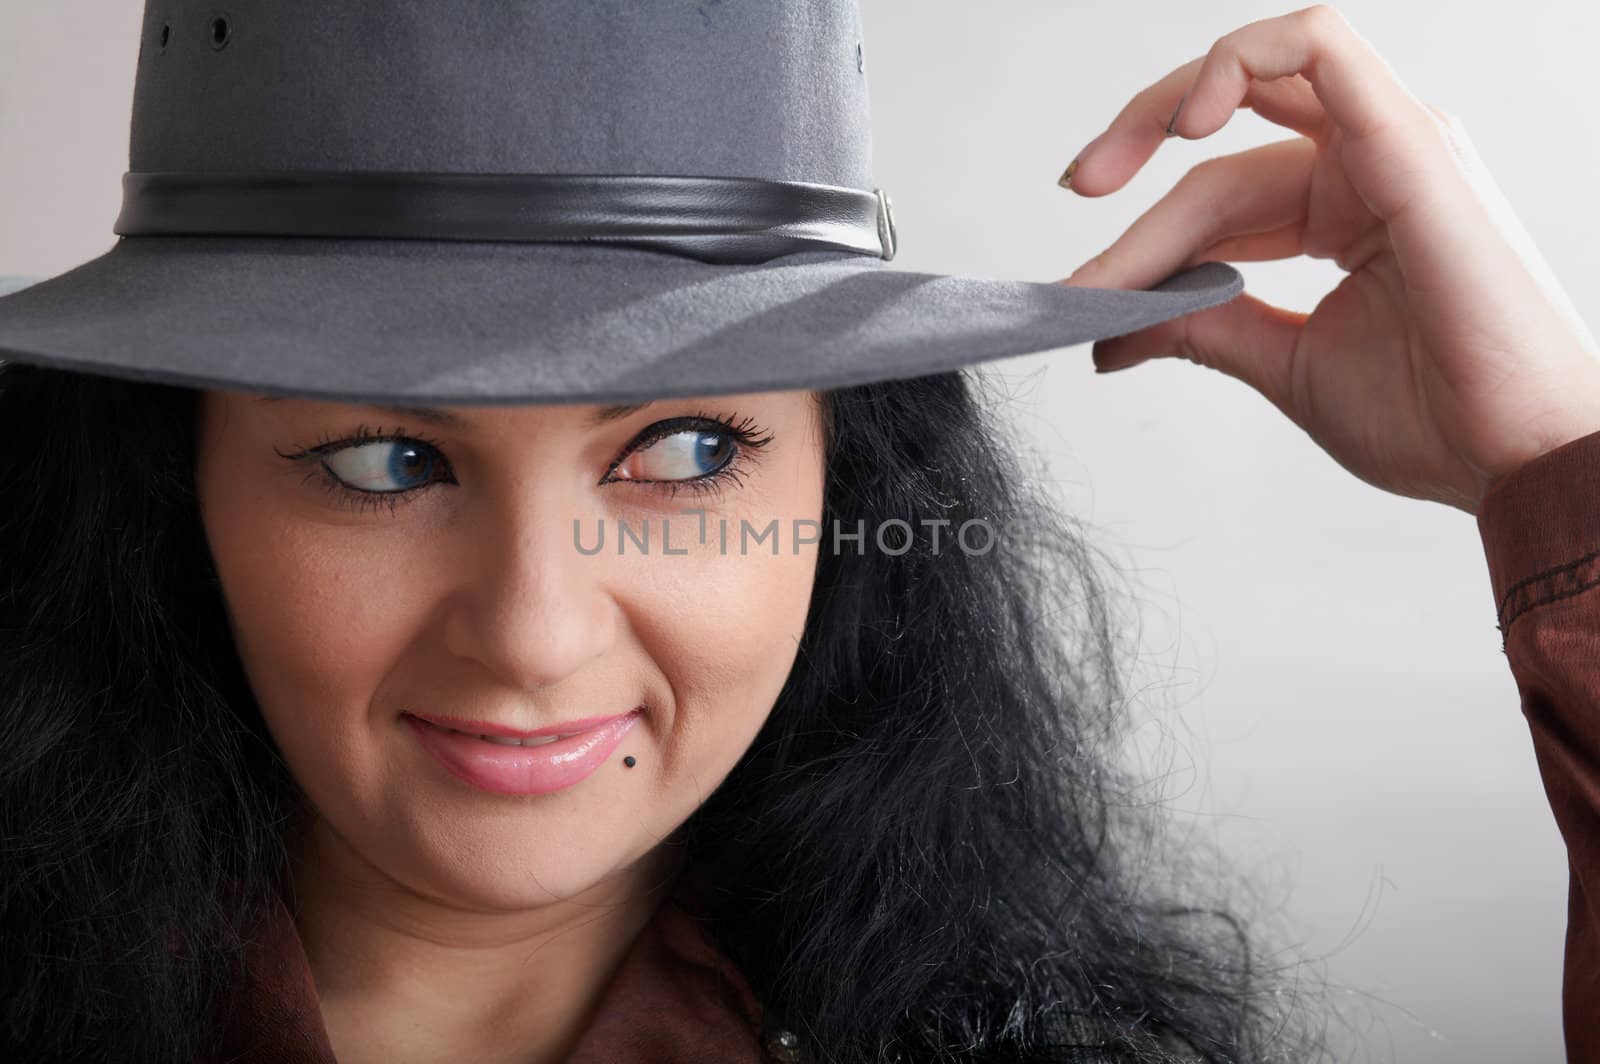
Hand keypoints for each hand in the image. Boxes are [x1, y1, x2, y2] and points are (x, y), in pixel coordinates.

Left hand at [1056, 3, 1599, 514]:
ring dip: (1158, 118)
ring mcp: (1391, 143)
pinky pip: (1318, 46)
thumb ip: (1202, 324)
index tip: (1079, 296)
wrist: (1509, 458)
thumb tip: (1111, 330)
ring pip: (1247, 88)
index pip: (1216, 192)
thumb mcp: (1280, 361)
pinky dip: (1236, 65)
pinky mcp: (1408, 140)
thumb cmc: (1428, 415)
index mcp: (1343, 208)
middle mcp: (1367, 161)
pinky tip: (1183, 126)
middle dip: (1130, 151)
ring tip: (1100, 186)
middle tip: (1074, 205)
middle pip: (1221, 129)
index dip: (1137, 235)